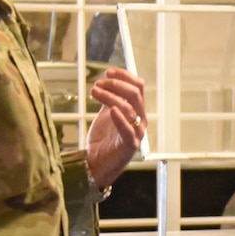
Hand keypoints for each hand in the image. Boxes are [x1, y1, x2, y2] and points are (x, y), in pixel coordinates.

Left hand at [85, 68, 147, 185]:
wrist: (96, 163)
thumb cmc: (103, 139)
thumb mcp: (106, 113)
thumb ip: (110, 99)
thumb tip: (107, 81)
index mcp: (136, 110)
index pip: (138, 87)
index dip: (125, 76)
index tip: (108, 72)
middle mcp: (140, 120)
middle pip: (135, 94)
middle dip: (116, 85)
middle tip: (98, 84)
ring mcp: (136, 133)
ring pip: (130, 108)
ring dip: (110, 96)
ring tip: (94, 92)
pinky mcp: (130, 146)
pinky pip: (129, 131)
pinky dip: (120, 119)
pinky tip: (111, 110)